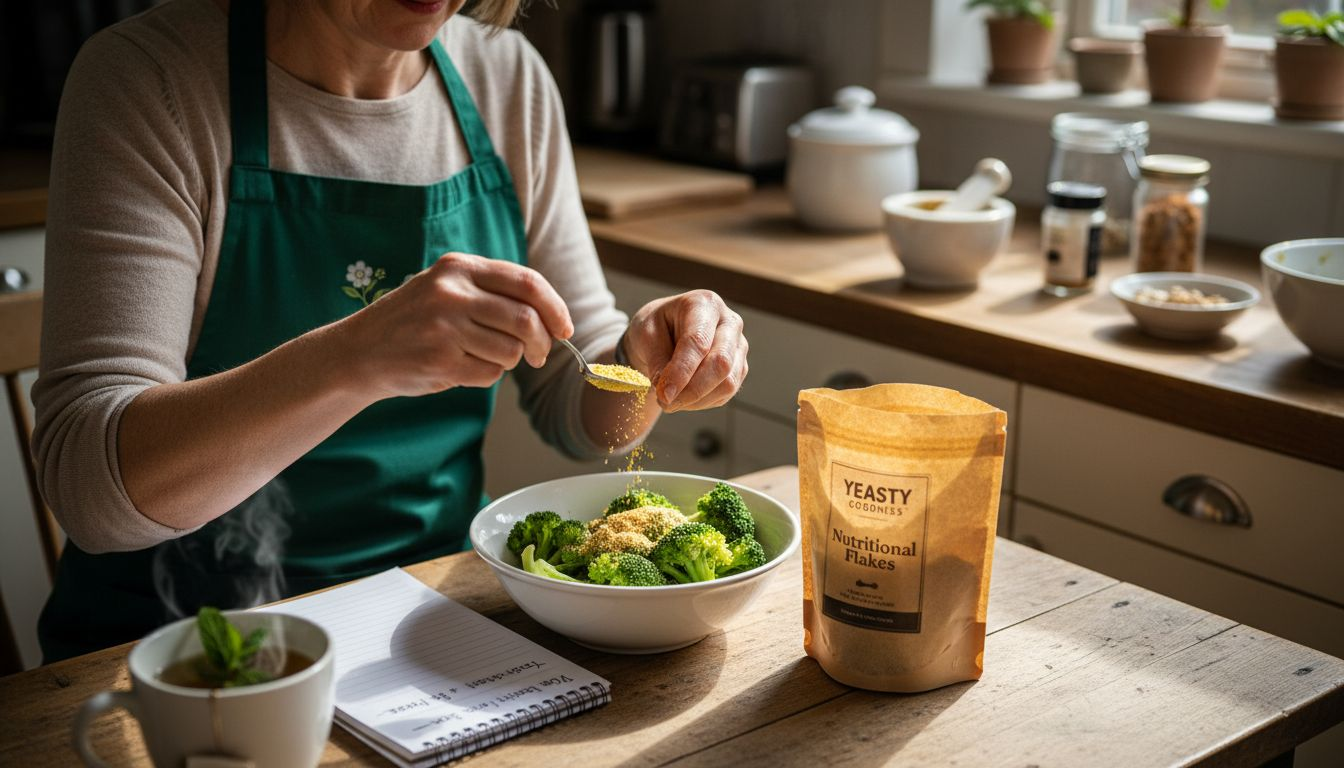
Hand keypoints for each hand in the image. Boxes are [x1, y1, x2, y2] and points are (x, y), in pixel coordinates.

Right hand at [340, 253, 572, 398]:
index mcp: (458, 267)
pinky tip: (462, 368)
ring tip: (484, 357)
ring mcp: (444, 327)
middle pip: (526, 319)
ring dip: (509, 361)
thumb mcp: (447, 289)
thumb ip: (493, 293)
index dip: (556, 308)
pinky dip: (487, 376)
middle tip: (539, 355)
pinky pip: (490, 374)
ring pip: (511, 350)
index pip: (527, 282)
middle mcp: (451, 292)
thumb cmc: (415, 322)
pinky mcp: (440, 360)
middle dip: (543, 342)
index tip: (565, 328)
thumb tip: (553, 317)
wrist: (359, 351)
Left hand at [623, 290, 747, 411]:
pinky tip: (684, 398)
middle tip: (665, 404)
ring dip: (697, 400)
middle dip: (692, 390)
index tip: (663, 394)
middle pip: (721, 363)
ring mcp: (738, 345)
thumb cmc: (656, 327)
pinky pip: (726, 393)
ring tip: (671, 402)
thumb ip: (657, 360)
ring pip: (728, 383)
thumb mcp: (646, 334)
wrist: (667, 331)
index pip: (698, 341)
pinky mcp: (740, 367)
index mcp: (704, 304)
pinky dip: (702, 402)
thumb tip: (667, 391)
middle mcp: (729, 322)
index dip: (681, 371)